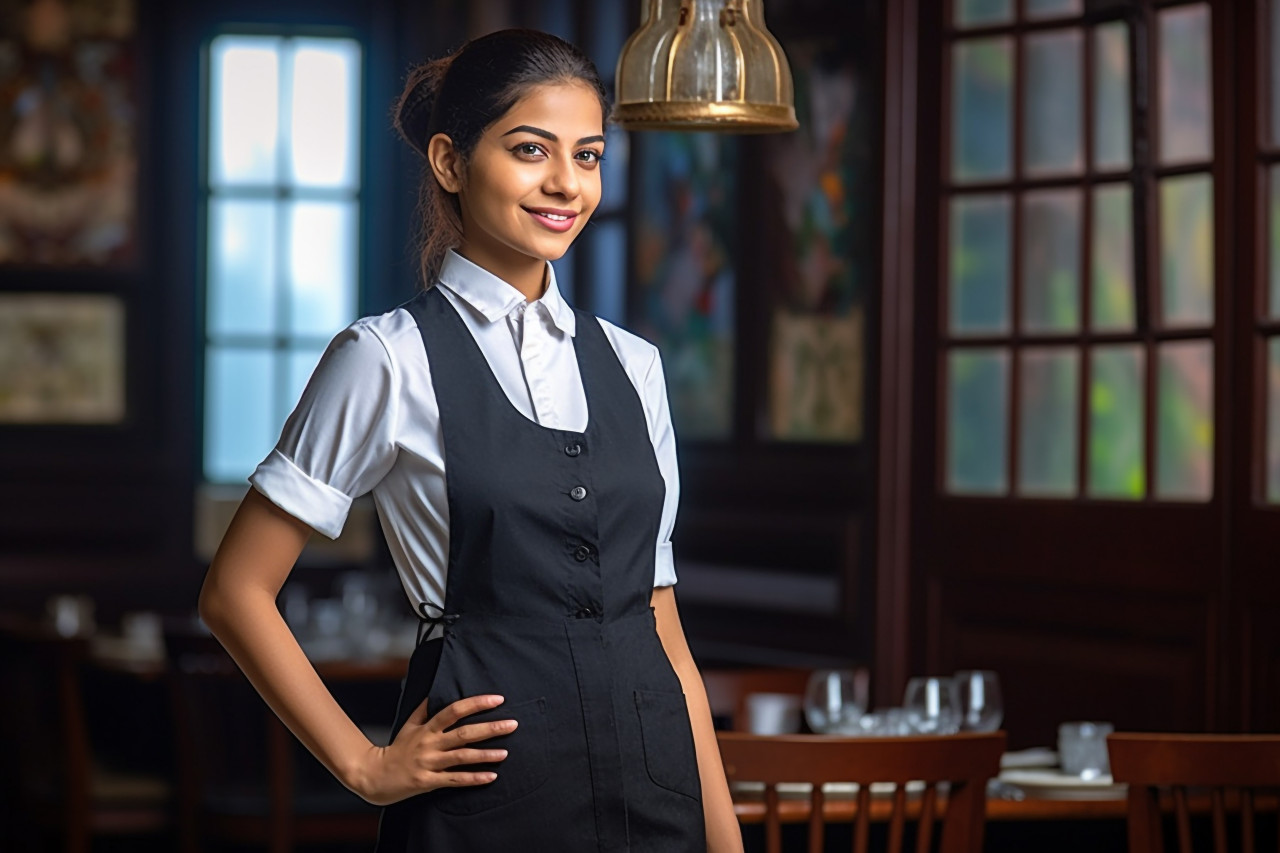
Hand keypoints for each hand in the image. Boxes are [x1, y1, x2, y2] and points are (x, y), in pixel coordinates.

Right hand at [354, 694, 514, 805]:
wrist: (374, 775)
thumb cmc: (396, 749)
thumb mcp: (408, 725)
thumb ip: (424, 709)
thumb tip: (435, 691)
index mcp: (427, 728)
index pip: (454, 710)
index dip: (476, 703)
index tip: (497, 699)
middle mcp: (430, 743)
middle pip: (464, 733)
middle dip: (490, 728)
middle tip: (512, 724)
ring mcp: (429, 763)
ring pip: (462, 757)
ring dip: (485, 755)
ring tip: (505, 752)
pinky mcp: (428, 782)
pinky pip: (455, 780)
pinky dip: (474, 778)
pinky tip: (491, 776)